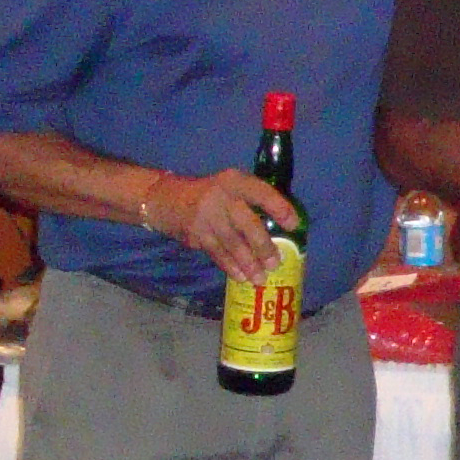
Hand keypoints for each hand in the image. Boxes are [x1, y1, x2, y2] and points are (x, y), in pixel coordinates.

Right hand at [147, 171, 299, 284]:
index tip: (294, 225)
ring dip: (248, 263)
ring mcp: (205, 217)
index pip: (262, 193)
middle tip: (276, 263)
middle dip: (263, 246)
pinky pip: (217, 253)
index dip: (280, 208)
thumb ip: (251, 200)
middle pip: (247, 224)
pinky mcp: (194, 234)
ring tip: (261, 278)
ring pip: (232, 243)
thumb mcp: (230, 185)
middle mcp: (221, 197)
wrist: (166, 198)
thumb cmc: (210, 194)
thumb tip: (283, 227)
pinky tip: (241, 276)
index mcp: (235, 181)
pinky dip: (230, 266)